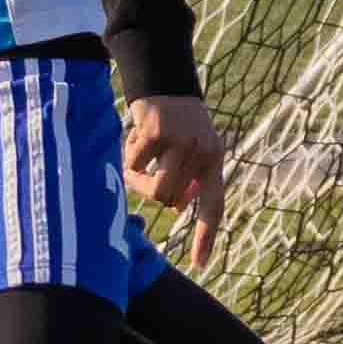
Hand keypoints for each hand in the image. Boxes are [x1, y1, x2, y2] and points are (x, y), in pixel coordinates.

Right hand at [121, 94, 224, 267]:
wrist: (164, 78)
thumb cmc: (173, 119)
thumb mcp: (189, 148)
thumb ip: (186, 177)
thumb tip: (176, 207)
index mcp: (214, 159)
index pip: (213, 205)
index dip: (206, 236)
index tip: (200, 264)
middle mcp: (203, 152)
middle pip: (170, 199)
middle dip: (149, 190)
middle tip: (139, 171)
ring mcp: (183, 143)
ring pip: (154, 187)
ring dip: (138, 176)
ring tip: (136, 152)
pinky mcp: (159, 132)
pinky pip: (135, 163)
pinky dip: (129, 151)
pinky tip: (136, 131)